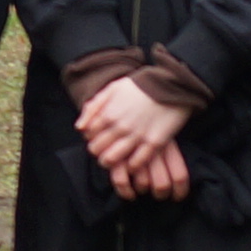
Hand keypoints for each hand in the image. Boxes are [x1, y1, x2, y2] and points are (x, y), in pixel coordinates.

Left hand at [80, 75, 196, 199]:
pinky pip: (137, 163)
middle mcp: (120, 127)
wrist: (171, 84)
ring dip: (111, 162)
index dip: (92, 138)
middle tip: (106, 151)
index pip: (88, 136)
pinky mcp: (154, 143)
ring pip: (113, 159)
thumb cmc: (140, 85)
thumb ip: (93, 107)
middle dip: (98, 152)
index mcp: (108, 114)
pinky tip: (132, 162)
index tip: (99, 138)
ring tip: (116, 160)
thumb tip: (80, 127)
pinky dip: (131, 166)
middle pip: (97, 150)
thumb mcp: (112, 88)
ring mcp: (137, 136)